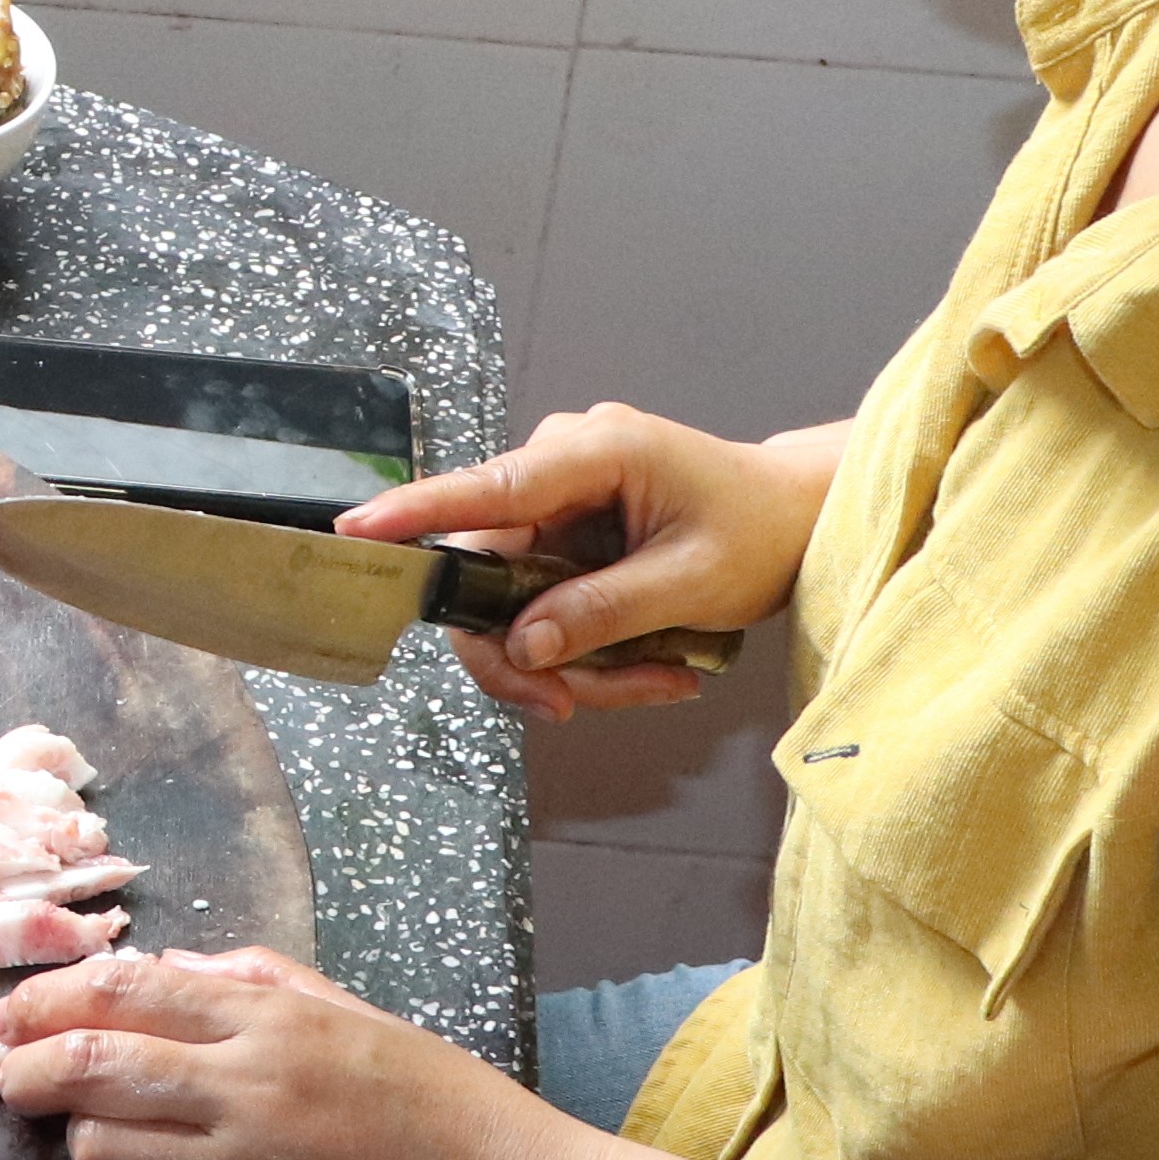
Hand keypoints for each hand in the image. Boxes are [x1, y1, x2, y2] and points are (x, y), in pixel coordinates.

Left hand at [0, 946, 619, 1159]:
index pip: (122, 991)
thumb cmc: (455, 1110)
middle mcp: (249, 1092)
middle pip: (89, 1066)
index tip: (9, 1014)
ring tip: (88, 1127)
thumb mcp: (360, 1018)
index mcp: (276, 1023)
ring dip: (81, 1134)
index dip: (46, 1000)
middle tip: (4, 1072)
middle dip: (25, 1066)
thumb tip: (166, 970)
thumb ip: (258, 983)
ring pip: (105, 1148)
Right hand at [337, 404, 833, 720]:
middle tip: (575, 706)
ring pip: (513, 602)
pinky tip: (650, 664)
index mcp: (595, 452)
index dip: (417, 515)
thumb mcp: (694, 581)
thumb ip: (605, 611)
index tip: (358, 532)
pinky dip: (585, 649)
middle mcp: (560, 466)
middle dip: (531, 652)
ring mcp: (558, 500)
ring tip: (655, 683)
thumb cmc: (762, 532)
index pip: (488, 489)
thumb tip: (526, 645)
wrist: (800, 516)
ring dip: (573, 662)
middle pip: (487, 572)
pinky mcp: (563, 534)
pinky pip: (540, 604)